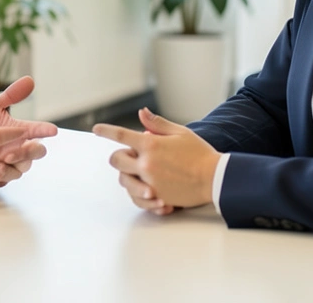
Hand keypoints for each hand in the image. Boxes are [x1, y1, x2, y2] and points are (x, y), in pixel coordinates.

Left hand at [0, 76, 58, 187]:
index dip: (45, 130)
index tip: (52, 130)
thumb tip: (29, 79)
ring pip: (17, 172)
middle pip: (32, 155)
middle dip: (24, 155)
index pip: (38, 131)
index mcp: (22, 132)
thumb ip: (11, 96)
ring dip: (8, 171)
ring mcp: (9, 163)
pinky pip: (1, 183)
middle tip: (9, 153)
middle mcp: (19, 149)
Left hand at [93, 107, 220, 215]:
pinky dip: (139, 194)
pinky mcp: (156, 197)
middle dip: (118, 156)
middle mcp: (146, 164)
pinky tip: (150, 190)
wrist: (215, 178)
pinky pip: (137, 198)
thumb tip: (141, 113)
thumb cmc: (199, 153)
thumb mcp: (180, 132)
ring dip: (128, 174)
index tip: (96, 129)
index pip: (121, 135)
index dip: (106, 131)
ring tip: (141, 172)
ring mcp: (150, 182)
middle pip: (116, 159)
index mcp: (150, 145)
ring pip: (123, 180)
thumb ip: (157, 124)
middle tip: (128, 155)